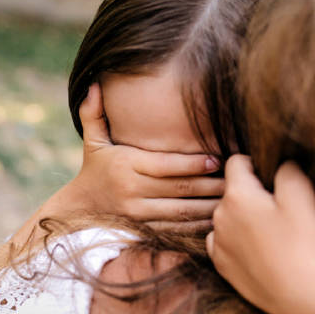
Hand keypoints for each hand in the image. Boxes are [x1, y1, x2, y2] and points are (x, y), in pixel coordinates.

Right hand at [45, 84, 222, 232]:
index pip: (167, 165)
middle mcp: (133, 191)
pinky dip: (197, 225)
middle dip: (210, 185)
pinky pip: (176, 229)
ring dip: (209, 207)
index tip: (217, 159)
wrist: (79, 210)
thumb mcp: (92, 141)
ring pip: (182, 212)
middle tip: (235, 180)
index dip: (194, 163)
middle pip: (180, 189)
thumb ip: (93, 112)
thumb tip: (93, 83)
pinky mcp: (145, 230)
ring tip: (232, 199)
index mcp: (126, 166)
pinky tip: (216, 219)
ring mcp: (139, 214)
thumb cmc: (94, 169)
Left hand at [206, 155, 314, 313]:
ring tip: (271, 234)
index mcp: (237, 195)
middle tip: (278, 210)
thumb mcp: (301, 194)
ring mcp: (218, 243)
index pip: (236, 162)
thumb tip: (280, 163)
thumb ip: (286, 169)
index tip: (273, 178)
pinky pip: (225, 243)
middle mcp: (219, 217)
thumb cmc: (302, 242)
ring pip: (227, 219)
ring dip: (243, 219)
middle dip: (251, 194)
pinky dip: (237, 242)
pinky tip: (259, 251)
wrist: (300, 294)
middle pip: (232, 192)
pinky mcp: (222, 266)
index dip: (255, 164)